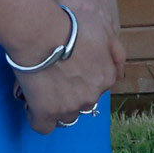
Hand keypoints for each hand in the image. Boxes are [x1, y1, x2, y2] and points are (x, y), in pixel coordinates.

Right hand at [9, 0, 118, 132]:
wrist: (42, 32)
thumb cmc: (71, 25)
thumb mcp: (105, 31)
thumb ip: (115, 51)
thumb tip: (120, 66)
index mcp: (107, 77)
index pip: (98, 88)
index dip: (82, 80)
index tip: (70, 71)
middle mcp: (92, 96)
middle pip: (82, 103)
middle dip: (71, 94)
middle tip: (54, 78)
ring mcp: (69, 106)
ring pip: (66, 116)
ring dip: (57, 107)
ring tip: (43, 91)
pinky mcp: (46, 112)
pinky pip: (43, 127)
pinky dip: (38, 118)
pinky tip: (33, 106)